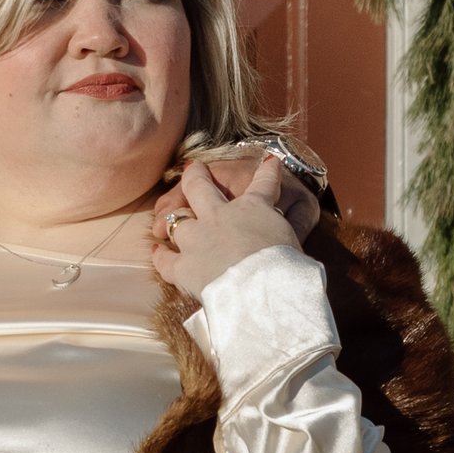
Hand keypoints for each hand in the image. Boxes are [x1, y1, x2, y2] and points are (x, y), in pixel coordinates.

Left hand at [150, 148, 305, 293]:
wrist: (263, 289)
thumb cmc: (287, 267)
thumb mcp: (298, 244)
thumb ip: (293, 233)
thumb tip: (293, 239)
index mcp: (255, 207)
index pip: (265, 182)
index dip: (269, 171)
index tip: (271, 163)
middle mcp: (221, 215)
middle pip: (201, 187)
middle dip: (197, 176)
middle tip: (195, 169)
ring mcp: (199, 238)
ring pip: (176, 220)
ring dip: (172, 216)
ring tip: (166, 215)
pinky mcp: (185, 267)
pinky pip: (166, 260)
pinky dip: (160, 256)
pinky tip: (156, 250)